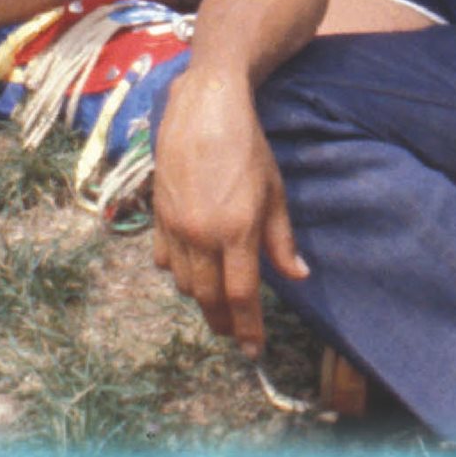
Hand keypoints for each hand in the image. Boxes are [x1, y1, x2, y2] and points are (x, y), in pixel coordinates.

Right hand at [152, 65, 307, 355]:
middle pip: (209, 297)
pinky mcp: (157, 215)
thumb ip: (282, 239)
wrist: (205, 107)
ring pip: (184, 283)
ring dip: (201, 298)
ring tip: (216, 301)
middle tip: (235, 332)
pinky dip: (177, 273)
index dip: (247, 328)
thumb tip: (298, 276)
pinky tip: (191, 269)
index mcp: (236, 230)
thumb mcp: (274, 190)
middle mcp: (202, 235)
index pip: (241, 295)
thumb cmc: (248, 146)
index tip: (253, 350)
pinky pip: (163, 260)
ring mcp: (175, 226)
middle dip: (223, 321)